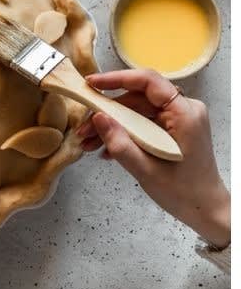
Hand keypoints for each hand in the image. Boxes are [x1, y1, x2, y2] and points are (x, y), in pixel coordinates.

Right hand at [77, 69, 229, 248]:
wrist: (204, 210)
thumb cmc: (183, 192)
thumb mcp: (145, 170)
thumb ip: (120, 143)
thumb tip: (97, 117)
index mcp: (184, 114)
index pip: (149, 82)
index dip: (117, 78)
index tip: (91, 85)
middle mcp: (183, 110)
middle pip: (137, 98)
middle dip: (107, 112)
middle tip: (83, 130)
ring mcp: (178, 119)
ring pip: (136, 111)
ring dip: (111, 125)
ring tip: (89, 143)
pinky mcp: (172, 129)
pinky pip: (142, 122)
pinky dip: (123, 132)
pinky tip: (106, 149)